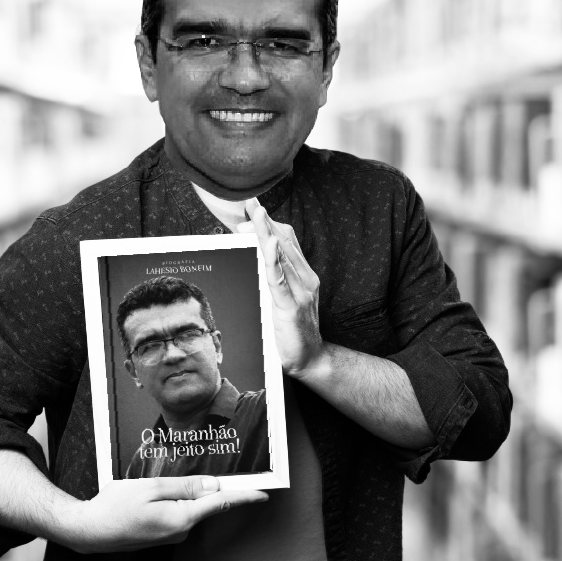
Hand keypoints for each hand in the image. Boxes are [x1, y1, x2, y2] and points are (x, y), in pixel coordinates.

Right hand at [62, 475, 266, 553]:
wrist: (89, 531)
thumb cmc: (115, 506)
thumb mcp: (150, 488)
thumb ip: (184, 486)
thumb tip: (213, 485)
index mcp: (181, 518)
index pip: (220, 504)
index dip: (244, 497)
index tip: (265, 493)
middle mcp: (180, 531)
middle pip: (206, 504)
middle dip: (210, 487)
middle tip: (210, 466)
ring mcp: (171, 535)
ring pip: (191, 507)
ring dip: (187, 493)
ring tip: (163, 480)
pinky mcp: (162, 534)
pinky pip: (179, 513)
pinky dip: (177, 500)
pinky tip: (159, 491)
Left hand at [239, 199, 323, 374]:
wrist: (310, 360)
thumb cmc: (293, 331)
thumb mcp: (285, 299)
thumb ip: (274, 279)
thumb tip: (255, 258)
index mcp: (304, 275)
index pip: (288, 241)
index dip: (271, 222)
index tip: (255, 206)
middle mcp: (305, 278)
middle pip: (285, 242)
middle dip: (265, 220)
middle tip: (250, 200)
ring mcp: (301, 291)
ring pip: (281, 255)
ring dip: (266, 232)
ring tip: (255, 212)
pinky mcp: (291, 306)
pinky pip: (279, 279)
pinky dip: (273, 259)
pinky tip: (269, 244)